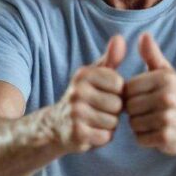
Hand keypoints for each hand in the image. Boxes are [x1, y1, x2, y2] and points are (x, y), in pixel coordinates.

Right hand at [51, 35, 125, 153]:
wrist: (55, 126)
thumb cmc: (83, 97)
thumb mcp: (95, 75)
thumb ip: (111, 58)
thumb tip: (120, 38)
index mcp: (83, 75)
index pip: (119, 85)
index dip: (117, 93)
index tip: (104, 94)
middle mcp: (77, 92)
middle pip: (118, 105)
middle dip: (113, 111)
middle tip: (98, 111)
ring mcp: (76, 114)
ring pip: (113, 122)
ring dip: (108, 125)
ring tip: (94, 121)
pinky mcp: (77, 134)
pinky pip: (106, 137)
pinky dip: (102, 138)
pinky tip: (91, 132)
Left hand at [124, 33, 175, 154]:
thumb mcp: (166, 73)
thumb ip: (152, 54)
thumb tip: (143, 35)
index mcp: (164, 79)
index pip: (128, 88)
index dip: (131, 95)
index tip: (143, 97)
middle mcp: (167, 98)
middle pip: (129, 107)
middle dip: (134, 112)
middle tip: (148, 112)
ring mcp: (167, 119)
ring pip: (133, 124)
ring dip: (138, 125)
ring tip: (153, 121)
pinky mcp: (165, 138)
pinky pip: (140, 138)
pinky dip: (144, 138)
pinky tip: (156, 133)